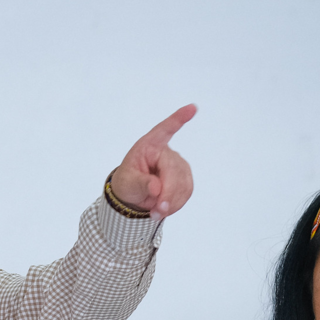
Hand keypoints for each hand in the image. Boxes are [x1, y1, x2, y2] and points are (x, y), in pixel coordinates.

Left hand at [109, 104, 196, 219]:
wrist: (133, 196)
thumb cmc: (127, 183)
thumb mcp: (127, 184)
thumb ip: (140, 184)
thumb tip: (156, 188)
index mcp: (149, 146)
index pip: (165, 130)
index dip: (178, 119)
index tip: (192, 108)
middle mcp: (165, 152)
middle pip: (174, 170)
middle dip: (167, 193)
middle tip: (157, 210)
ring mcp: (178, 164)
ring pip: (183, 183)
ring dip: (171, 202)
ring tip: (156, 212)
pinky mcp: (184, 177)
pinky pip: (187, 191)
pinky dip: (176, 203)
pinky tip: (165, 208)